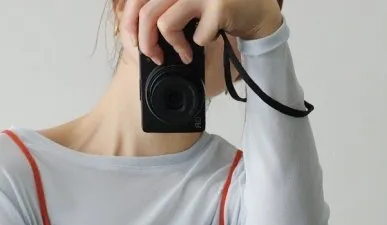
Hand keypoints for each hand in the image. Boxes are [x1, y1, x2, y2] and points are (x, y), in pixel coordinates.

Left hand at [121, 0, 283, 65]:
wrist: (258, 10)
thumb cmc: (219, 8)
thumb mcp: (186, 5)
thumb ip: (165, 8)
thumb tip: (135, 33)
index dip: (128, 23)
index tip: (134, 42)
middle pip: (145, 12)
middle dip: (144, 42)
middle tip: (154, 57)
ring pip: (164, 23)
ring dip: (171, 47)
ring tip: (184, 54)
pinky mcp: (217, 6)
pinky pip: (195, 36)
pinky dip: (199, 45)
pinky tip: (210, 40)